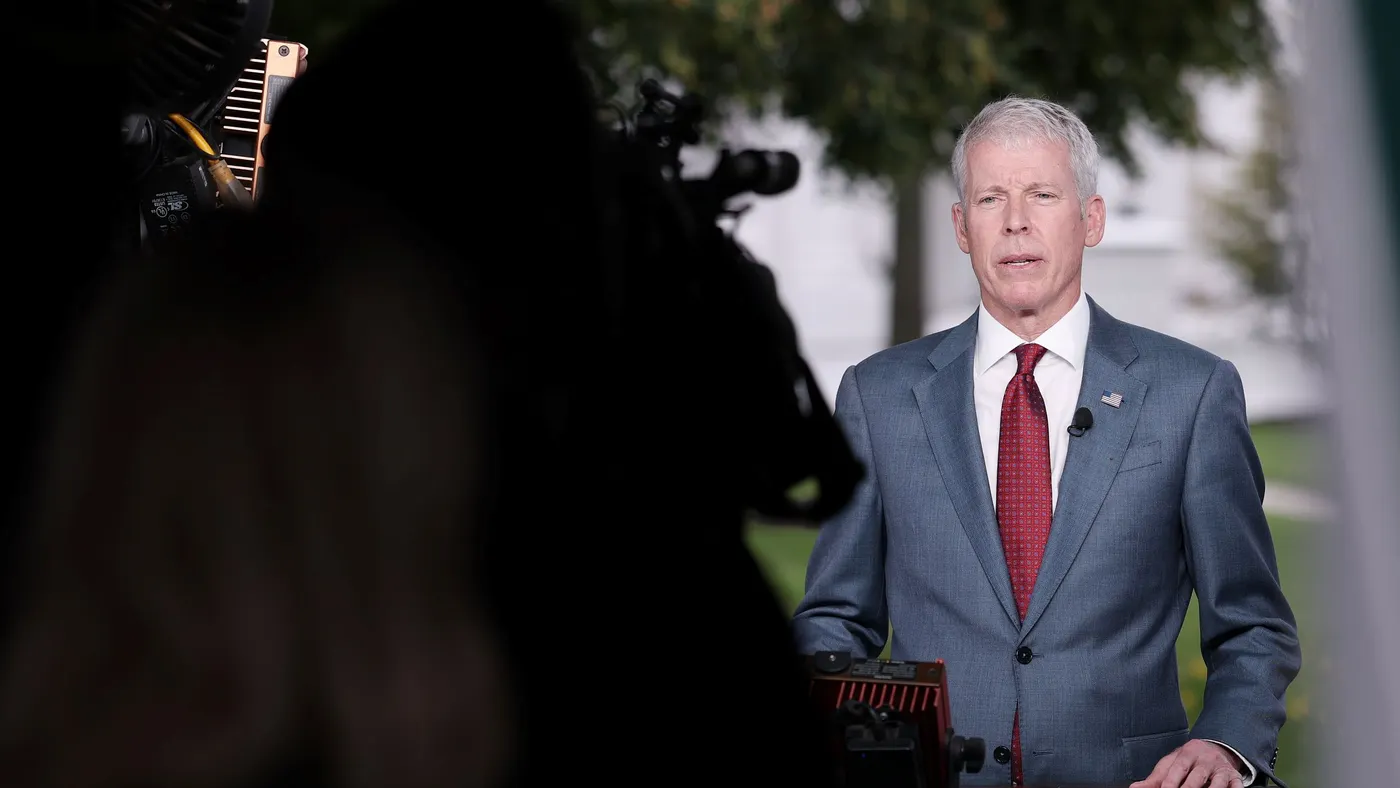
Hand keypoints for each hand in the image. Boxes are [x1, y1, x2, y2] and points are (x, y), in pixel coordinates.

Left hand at [1130, 739, 1245, 787]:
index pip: (1179, 767)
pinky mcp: (1235, 777)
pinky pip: (1236, 786)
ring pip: (1217, 783)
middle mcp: (1206, 759)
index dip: (1172, 781)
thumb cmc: (1188, 761)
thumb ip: (1155, 777)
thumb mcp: (1171, 763)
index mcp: (1188, 753)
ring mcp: (1221, 768)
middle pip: (1197, 777)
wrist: (1215, 749)